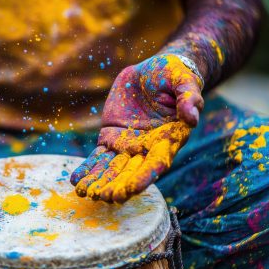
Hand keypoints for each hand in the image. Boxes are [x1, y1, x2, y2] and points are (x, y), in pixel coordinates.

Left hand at [70, 54, 202, 202]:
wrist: (154, 70)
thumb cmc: (174, 74)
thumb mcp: (184, 80)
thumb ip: (189, 97)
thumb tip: (192, 115)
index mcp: (168, 138)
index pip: (156, 162)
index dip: (144, 177)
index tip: (131, 189)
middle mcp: (147, 147)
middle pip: (132, 171)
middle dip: (118, 185)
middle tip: (104, 197)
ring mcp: (127, 144)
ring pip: (112, 168)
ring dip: (100, 182)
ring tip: (86, 194)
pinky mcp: (110, 137)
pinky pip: (98, 156)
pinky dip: (88, 169)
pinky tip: (76, 182)